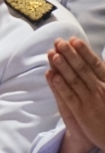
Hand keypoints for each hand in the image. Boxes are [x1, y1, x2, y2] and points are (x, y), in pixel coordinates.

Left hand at [47, 37, 104, 152]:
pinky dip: (60, 85)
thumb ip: (102, 77)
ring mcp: (90, 100)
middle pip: (82, 69)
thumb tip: (95, 62)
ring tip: (52, 53)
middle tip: (58, 41)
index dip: (84, 52)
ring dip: (62, 66)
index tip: (74, 40)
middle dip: (69, 54)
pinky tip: (52, 75)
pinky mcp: (81, 112)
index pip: (95, 64)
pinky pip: (69, 96)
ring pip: (74, 80)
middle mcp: (100, 90)